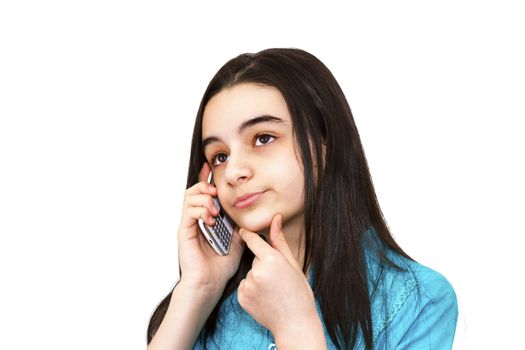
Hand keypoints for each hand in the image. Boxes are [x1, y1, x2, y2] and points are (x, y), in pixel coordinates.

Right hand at [177, 163, 244, 292]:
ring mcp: (188, 225)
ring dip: (204, 198)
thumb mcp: (237, 240)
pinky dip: (200, 210)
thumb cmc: (222, 266)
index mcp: (206, 219)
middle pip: (194, 190)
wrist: (210, 284)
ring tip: (215, 210)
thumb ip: (239, 225)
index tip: (210, 165)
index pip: (203, 193)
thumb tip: (248, 212)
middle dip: (206, 185)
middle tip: (216, 192)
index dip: (206, 178)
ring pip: (190, 197)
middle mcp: (195, 219)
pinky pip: (189, 211)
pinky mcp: (184, 232)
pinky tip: (210, 219)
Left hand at [237, 214, 322, 342]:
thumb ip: (280, 241)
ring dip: (258, 278)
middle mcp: (257, 271)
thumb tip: (275, 219)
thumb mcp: (293, 264)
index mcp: (272, 260)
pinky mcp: (241, 298)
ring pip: (250, 273)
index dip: (248, 235)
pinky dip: (252, 290)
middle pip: (255, 259)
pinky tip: (264, 298)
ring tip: (272, 291)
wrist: (295, 323)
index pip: (253, 240)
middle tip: (278, 279)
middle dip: (263, 265)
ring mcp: (248, 285)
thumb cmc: (299, 293)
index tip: (244, 231)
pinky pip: (244, 286)